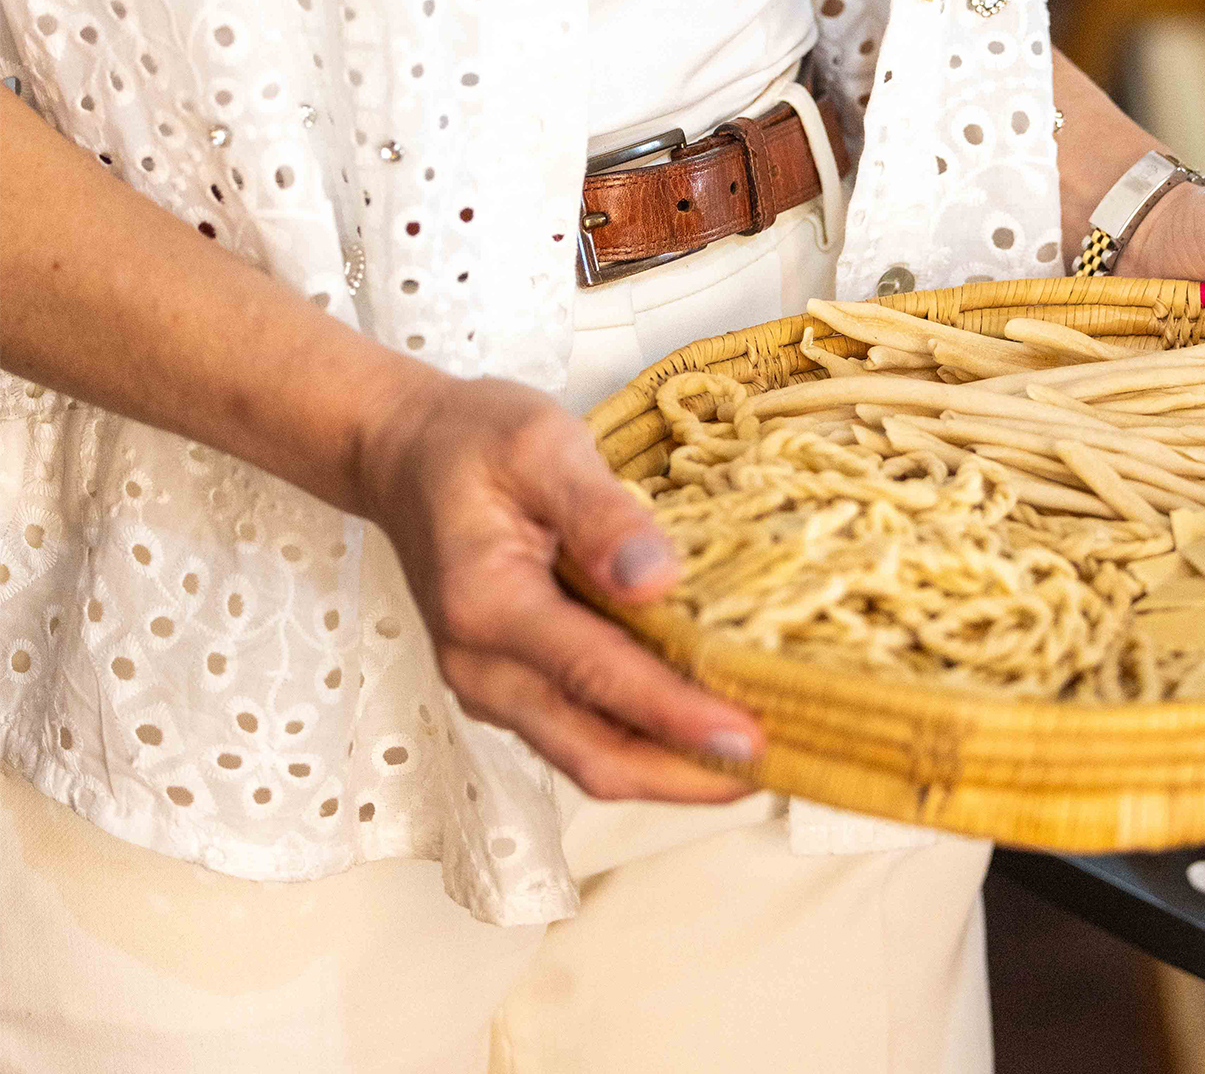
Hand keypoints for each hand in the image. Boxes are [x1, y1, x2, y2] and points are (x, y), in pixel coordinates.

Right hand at [352, 374, 761, 802]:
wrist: (406, 456)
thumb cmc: (475, 441)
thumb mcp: (540, 445)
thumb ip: (599, 511)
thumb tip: (657, 577)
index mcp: (487, 604)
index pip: (598, 677)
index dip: (679, 716)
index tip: (752, 739)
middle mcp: (483, 666)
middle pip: (597, 756)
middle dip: (691, 774)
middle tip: (786, 764)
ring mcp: (494, 687)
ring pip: (594, 759)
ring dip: (677, 770)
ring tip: (764, 759)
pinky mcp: (514, 689)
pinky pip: (587, 736)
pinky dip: (652, 744)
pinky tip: (710, 727)